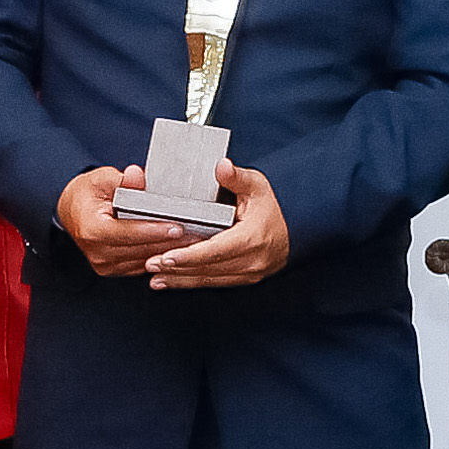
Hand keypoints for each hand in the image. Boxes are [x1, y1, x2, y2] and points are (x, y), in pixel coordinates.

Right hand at [58, 166, 209, 278]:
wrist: (72, 210)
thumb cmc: (86, 195)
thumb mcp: (102, 179)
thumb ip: (123, 180)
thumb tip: (138, 175)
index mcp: (92, 230)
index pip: (128, 232)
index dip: (154, 230)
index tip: (177, 227)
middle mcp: (97, 251)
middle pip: (140, 249)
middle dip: (170, 241)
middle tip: (196, 232)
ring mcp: (105, 264)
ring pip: (145, 260)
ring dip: (169, 251)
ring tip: (193, 239)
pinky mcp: (114, 269)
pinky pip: (142, 264)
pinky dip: (160, 255)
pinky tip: (178, 247)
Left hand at [145, 162, 290, 288]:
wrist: (298, 226)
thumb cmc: (274, 206)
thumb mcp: (257, 185)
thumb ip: (236, 177)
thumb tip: (222, 166)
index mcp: (252, 238)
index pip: (215, 250)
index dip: (188, 255)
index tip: (166, 256)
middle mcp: (252, 260)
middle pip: (208, 268)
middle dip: (176, 269)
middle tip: (150, 265)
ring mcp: (249, 273)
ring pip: (209, 279)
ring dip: (180, 280)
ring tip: (155, 279)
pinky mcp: (245, 278)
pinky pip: (215, 282)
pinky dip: (192, 281)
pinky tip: (173, 281)